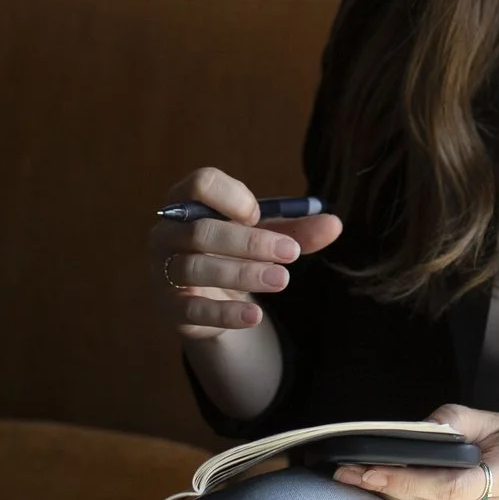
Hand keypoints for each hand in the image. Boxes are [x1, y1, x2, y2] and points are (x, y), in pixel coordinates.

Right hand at [147, 166, 341, 341]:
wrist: (209, 298)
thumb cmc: (233, 252)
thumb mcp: (266, 237)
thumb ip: (297, 230)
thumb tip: (335, 224)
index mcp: (187, 201)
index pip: (200, 184)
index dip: (232, 196)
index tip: (259, 214)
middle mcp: (167, 232)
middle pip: (201, 230)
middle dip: (250, 242)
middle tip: (291, 253)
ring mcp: (163, 271)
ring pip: (195, 268)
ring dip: (242, 273)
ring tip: (281, 280)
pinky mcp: (170, 308)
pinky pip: (193, 310)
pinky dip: (225, 313)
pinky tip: (255, 315)